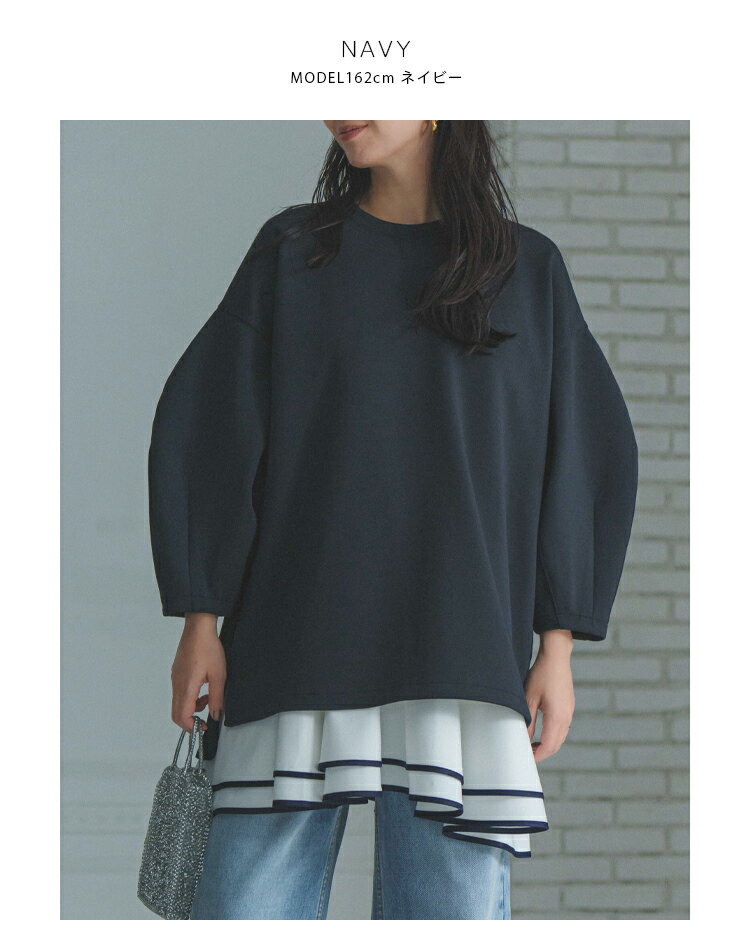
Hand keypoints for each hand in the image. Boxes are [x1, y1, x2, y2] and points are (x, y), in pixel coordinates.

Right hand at [171, 613, 225, 731]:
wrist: (198, 628)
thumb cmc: (208, 647)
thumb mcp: (219, 675)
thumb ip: (217, 697)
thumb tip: (215, 714)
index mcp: (187, 686)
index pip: (182, 716)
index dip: (192, 727)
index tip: (204, 727)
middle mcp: (177, 684)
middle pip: (176, 713)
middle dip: (190, 720)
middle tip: (205, 719)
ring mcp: (175, 678)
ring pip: (178, 703)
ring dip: (191, 707)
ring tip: (207, 698)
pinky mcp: (176, 673)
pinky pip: (179, 692)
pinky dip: (189, 697)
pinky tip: (202, 688)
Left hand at [524, 630, 574, 761]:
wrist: (557, 656)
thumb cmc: (542, 674)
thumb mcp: (529, 698)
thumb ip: (527, 720)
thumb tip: (525, 737)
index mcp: (557, 717)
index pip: (549, 746)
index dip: (538, 755)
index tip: (527, 758)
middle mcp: (567, 717)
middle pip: (557, 744)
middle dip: (543, 752)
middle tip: (528, 753)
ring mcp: (570, 711)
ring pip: (561, 736)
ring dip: (548, 743)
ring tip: (532, 743)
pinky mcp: (569, 705)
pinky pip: (563, 726)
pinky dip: (553, 733)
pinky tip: (542, 729)